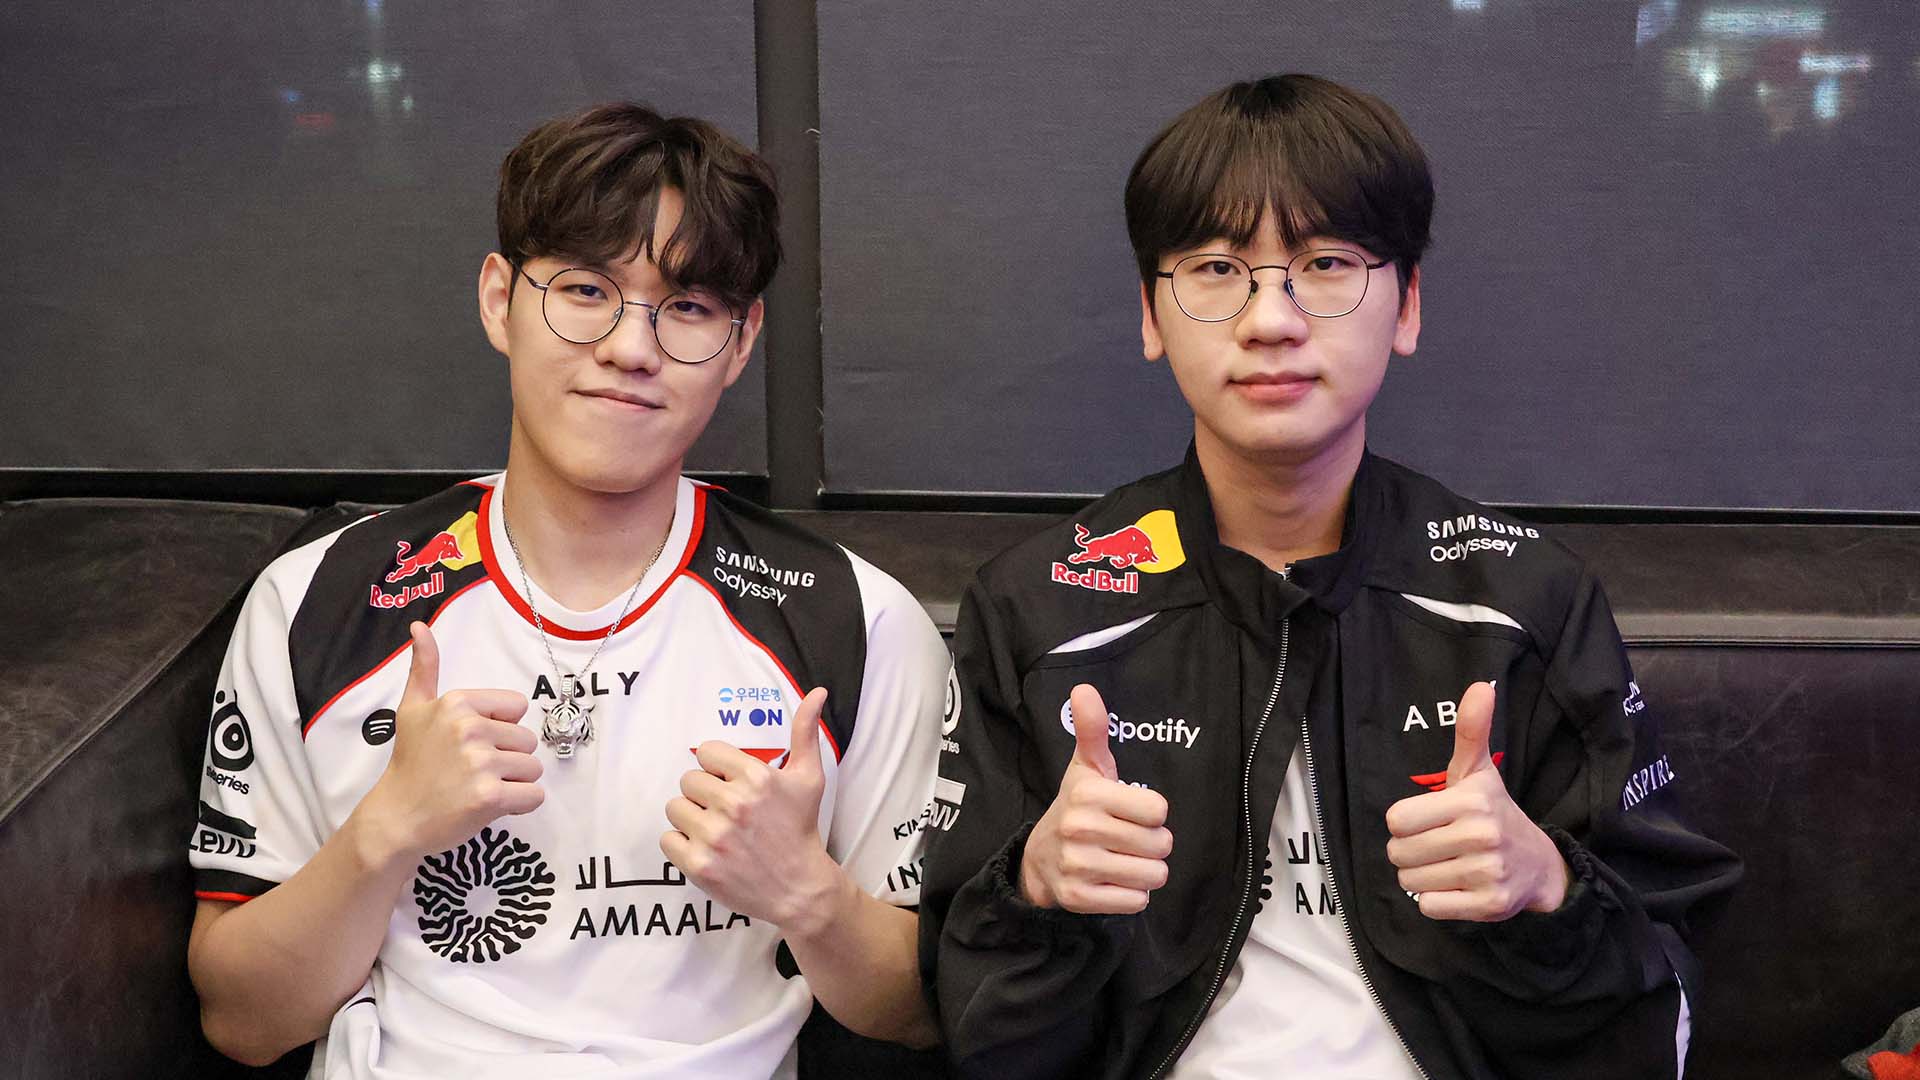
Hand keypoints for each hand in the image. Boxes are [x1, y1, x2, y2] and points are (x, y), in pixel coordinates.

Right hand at [353, 622, 543, 863]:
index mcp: (457, 703)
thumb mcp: (412, 710)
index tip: (472, 743)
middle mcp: (470, 728)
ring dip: (513, 782)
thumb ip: (423, 667)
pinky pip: (534, 796)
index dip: (500, 728)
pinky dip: (520, 804)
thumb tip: (419, 627)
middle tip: (472, 772)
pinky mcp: (490, 796)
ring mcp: (480, 763)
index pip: (517, 708)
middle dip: (507, 758)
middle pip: (526, 740)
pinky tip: (490, 805)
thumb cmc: (409, 764)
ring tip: (478, 787)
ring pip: (532, 769)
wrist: (395, 819)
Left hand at [661, 687, 850, 937]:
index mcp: (756, 777)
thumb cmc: (800, 828)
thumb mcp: (809, 778)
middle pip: (688, 780)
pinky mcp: (699, 865)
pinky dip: (682, 845)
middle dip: (704, 794)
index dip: (717, 768)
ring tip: (715, 830)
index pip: (706, 753)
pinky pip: (667, 839)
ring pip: (674, 808)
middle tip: (725, 811)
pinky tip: (705, 848)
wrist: (799, 887)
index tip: (731, 784)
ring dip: (690, 818)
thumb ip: (805, 732)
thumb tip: (818, 692)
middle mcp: (734, 804)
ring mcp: (714, 837)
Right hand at [1018, 683, 1172, 913]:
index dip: (1151, 813)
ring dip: (1145, 872)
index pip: (1159, 810)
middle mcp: (1081, 829)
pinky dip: (1131, 896)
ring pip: (1153, 875)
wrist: (1039, 860)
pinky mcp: (1079, 899)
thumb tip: (1084, 689)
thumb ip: (1093, 731)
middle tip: (1127, 840)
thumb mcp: (1086, 769)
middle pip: (1161, 845)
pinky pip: (1136, 903)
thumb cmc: (1077, 808)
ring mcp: (1078, 866)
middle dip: (1152, 845)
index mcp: (1088, 793)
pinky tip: (1111, 882)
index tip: (1130, 812)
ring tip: (1122, 860)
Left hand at [1384, 681, 1568, 920]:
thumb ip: (1471, 731)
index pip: (1396, 819)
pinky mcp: (1488, 906)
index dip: (1406, 821)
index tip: (1430, 819)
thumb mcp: (1477, 772)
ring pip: (1411, 882)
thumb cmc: (1493, 813)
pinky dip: (1436, 901)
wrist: (1537, 864)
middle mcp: (1480, 835)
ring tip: (1448, 864)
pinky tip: (1457, 887)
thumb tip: (1478, 685)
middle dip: (1410, 851)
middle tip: (1437, 844)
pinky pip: (1430, 907)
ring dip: (1421, 877)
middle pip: (1399, 853)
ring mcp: (1486, 872)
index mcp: (1471, 801)